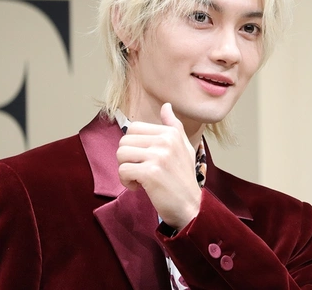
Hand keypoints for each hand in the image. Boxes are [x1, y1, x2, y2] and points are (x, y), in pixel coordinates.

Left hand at [117, 103, 201, 229]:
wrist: (190, 206)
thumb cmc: (184, 177)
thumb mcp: (183, 147)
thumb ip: (173, 126)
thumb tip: (166, 105)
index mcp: (171, 132)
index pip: (134, 128)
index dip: (133, 145)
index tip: (144, 158)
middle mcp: (166, 141)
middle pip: (124, 140)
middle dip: (126, 157)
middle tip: (139, 170)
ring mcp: (158, 156)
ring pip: (121, 154)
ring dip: (125, 169)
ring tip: (139, 178)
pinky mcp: (150, 173)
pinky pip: (123, 170)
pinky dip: (126, 182)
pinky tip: (138, 187)